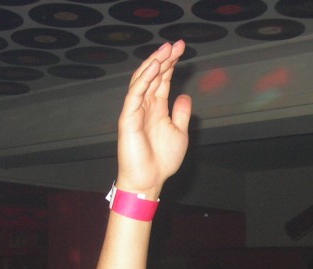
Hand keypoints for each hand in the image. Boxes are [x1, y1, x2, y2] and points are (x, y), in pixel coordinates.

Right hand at [117, 40, 191, 197]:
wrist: (149, 180)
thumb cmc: (162, 161)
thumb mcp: (179, 133)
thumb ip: (181, 114)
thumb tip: (184, 96)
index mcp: (156, 108)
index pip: (162, 80)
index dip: (170, 63)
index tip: (181, 48)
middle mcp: (144, 106)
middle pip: (153, 75)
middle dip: (164, 58)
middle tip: (176, 44)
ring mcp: (135, 110)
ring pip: (142, 80)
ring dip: (153, 63)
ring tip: (166, 50)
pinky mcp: (128, 118)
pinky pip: (135, 93)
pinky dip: (144, 78)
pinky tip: (155, 66)